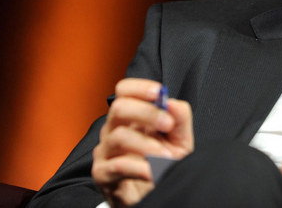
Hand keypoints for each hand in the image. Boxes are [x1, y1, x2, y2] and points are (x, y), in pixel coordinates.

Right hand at [92, 78, 193, 206]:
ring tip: (165, 157)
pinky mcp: (102, 174)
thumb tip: (172, 103)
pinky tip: (154, 173)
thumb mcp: (180, 140)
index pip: (124, 91)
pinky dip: (141, 168)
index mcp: (131, 117)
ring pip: (119, 136)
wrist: (156, 194)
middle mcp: (113, 130)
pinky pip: (118, 165)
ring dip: (147, 144)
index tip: (158, 92)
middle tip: (167, 124)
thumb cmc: (163, 165)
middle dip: (146, 112)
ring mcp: (105, 151)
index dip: (139, 87)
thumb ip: (180, 119)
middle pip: (119, 108)